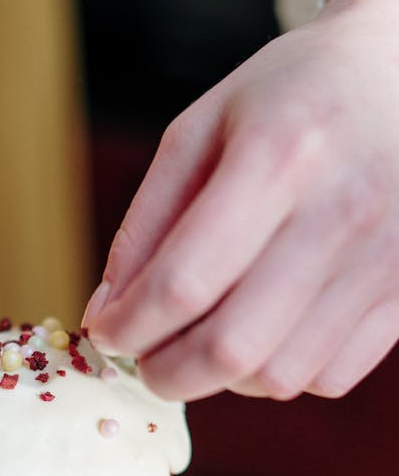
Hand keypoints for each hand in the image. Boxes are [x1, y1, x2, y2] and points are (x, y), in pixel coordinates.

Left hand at [84, 0, 398, 400]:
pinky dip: (280, 374)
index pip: (183, 282)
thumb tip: (107, 315)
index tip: (105, 334)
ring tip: (206, 339)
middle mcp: (343, 209)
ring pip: (279, 377)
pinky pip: (328, 378)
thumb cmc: (293, 96)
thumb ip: (147, 222)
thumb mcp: (204, 127)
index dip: (128, 327)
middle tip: (146, 361)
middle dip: (166, 373)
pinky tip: (266, 333)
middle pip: (231, 347)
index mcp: (280, 152)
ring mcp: (388, 257)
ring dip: (223, 378)